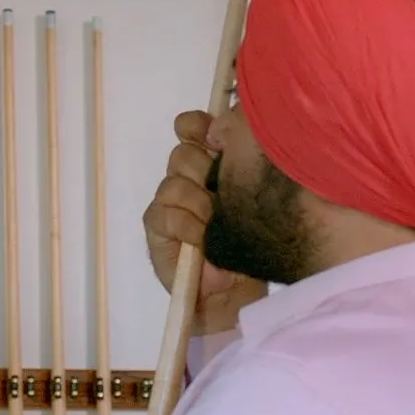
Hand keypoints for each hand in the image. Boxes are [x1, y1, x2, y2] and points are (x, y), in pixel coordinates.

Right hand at [142, 110, 266, 333]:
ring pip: (173, 182)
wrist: (237, 289)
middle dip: (202, 169)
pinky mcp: (157, 230)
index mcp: (210, 164)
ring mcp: (170, 204)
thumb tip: (243, 131)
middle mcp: (189, 180)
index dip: (196, 125)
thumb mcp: (256, 197)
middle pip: (182, 153)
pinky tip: (200, 238)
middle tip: (220, 194)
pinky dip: (184, 224)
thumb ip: (248, 164)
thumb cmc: (251, 242)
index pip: (192, 128)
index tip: (212, 135)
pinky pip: (163, 213)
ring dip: (196, 202)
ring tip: (213, 222)